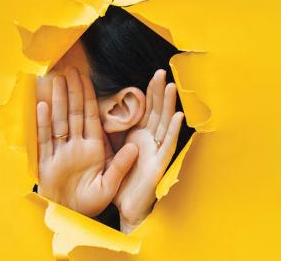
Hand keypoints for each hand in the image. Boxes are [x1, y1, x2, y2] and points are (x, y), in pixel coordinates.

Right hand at [37, 67, 138, 216]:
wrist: (70, 216)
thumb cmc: (90, 203)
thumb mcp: (109, 186)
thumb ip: (120, 166)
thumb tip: (135, 147)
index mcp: (93, 148)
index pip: (91, 117)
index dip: (89, 97)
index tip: (86, 78)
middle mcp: (76, 146)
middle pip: (74, 113)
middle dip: (72, 92)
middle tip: (69, 70)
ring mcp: (60, 152)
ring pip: (58, 121)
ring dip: (57, 101)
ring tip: (55, 81)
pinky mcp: (46, 161)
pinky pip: (44, 138)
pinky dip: (43, 123)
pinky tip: (42, 106)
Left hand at [113, 69, 183, 232]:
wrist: (126, 207)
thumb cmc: (122, 180)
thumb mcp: (113, 152)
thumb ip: (112, 134)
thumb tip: (103, 112)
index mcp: (138, 136)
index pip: (146, 110)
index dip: (149, 93)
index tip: (152, 75)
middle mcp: (150, 141)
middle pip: (156, 112)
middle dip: (159, 92)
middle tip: (162, 72)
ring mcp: (156, 152)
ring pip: (164, 125)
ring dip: (169, 106)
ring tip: (172, 87)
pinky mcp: (159, 165)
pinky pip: (167, 146)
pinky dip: (173, 131)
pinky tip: (178, 116)